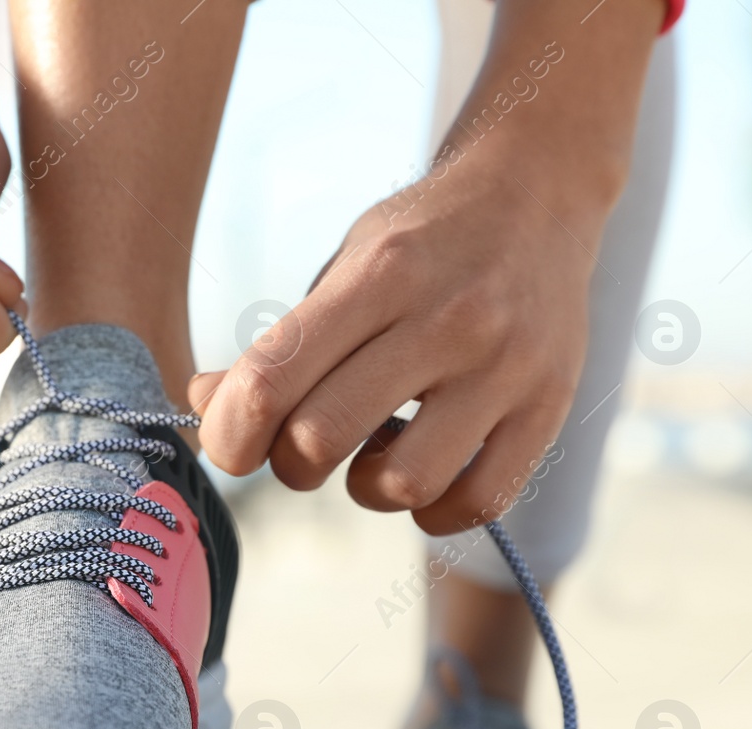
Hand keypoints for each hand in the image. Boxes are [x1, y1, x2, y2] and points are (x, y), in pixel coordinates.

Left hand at [189, 0, 660, 534]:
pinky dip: (431, 511)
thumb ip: (279, 343)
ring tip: (372, 453)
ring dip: (363, 487)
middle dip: (288, 462)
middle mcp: (449, 320)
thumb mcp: (344, 266)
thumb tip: (203, 407)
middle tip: (300, 446)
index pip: (273, 379)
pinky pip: (477, 502)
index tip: (230, 442)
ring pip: (401, 483)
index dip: (228, 433)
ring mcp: (506, 368)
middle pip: (321, 438)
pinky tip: (420, 473)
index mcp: (381, 275)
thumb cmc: (422, 241)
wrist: (539, 193)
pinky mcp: (549, 407)